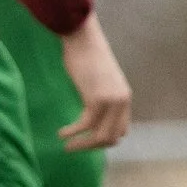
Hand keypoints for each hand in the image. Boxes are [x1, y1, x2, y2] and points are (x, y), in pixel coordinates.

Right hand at [58, 14, 131, 150]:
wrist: (82, 38)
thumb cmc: (86, 54)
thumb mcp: (100, 80)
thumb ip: (101, 97)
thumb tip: (92, 112)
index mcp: (125, 97)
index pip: (121, 130)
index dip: (105, 139)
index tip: (87, 139)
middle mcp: (122, 102)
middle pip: (112, 138)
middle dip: (92, 146)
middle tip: (74, 148)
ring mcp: (111, 101)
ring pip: (100, 136)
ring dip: (82, 144)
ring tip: (67, 147)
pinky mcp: (97, 99)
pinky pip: (86, 125)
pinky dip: (73, 132)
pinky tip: (62, 133)